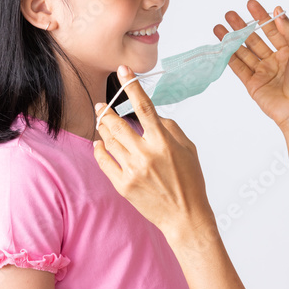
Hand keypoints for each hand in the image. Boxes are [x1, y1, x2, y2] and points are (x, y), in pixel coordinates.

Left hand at [93, 65, 214, 244]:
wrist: (185, 216)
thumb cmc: (190, 182)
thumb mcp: (189, 149)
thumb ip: (171, 128)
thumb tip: (154, 115)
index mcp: (163, 141)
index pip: (144, 106)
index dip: (132, 86)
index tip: (122, 71)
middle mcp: (145, 153)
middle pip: (117, 123)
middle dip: (106, 110)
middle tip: (101, 105)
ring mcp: (132, 170)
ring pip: (108, 140)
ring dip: (103, 128)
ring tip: (102, 123)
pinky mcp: (123, 184)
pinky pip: (103, 161)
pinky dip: (99, 149)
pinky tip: (99, 144)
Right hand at [215, 0, 288, 132]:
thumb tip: (279, 13)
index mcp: (288, 52)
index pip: (272, 30)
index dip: (262, 17)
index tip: (251, 4)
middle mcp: (274, 60)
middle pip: (255, 39)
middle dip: (242, 26)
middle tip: (230, 14)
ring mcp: (262, 72)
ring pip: (244, 52)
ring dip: (232, 39)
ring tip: (220, 27)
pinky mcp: (252, 84)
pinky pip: (239, 67)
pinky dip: (229, 57)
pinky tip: (222, 45)